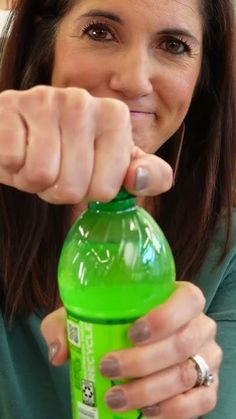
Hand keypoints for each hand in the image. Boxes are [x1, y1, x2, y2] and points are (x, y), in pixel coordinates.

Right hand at [0, 86, 171, 202]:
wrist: (24, 133)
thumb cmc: (71, 154)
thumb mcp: (116, 166)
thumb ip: (147, 175)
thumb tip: (138, 179)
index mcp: (114, 115)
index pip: (105, 190)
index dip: (88, 193)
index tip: (84, 174)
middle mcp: (82, 100)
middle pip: (73, 187)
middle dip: (58, 191)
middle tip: (55, 171)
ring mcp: (44, 98)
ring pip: (41, 175)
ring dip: (34, 182)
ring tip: (36, 161)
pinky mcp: (9, 104)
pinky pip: (12, 161)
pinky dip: (11, 168)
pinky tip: (18, 150)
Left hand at [41, 282, 221, 418]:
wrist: (140, 345)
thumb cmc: (117, 323)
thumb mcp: (89, 314)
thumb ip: (66, 325)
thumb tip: (59, 353)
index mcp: (180, 298)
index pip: (187, 300)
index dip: (165, 317)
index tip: (132, 334)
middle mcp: (200, 326)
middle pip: (183, 343)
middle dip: (143, 361)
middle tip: (108, 367)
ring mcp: (208, 357)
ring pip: (187, 375)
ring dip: (149, 390)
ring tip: (116, 399)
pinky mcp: (208, 386)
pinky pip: (202, 403)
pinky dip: (174, 411)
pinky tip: (146, 412)